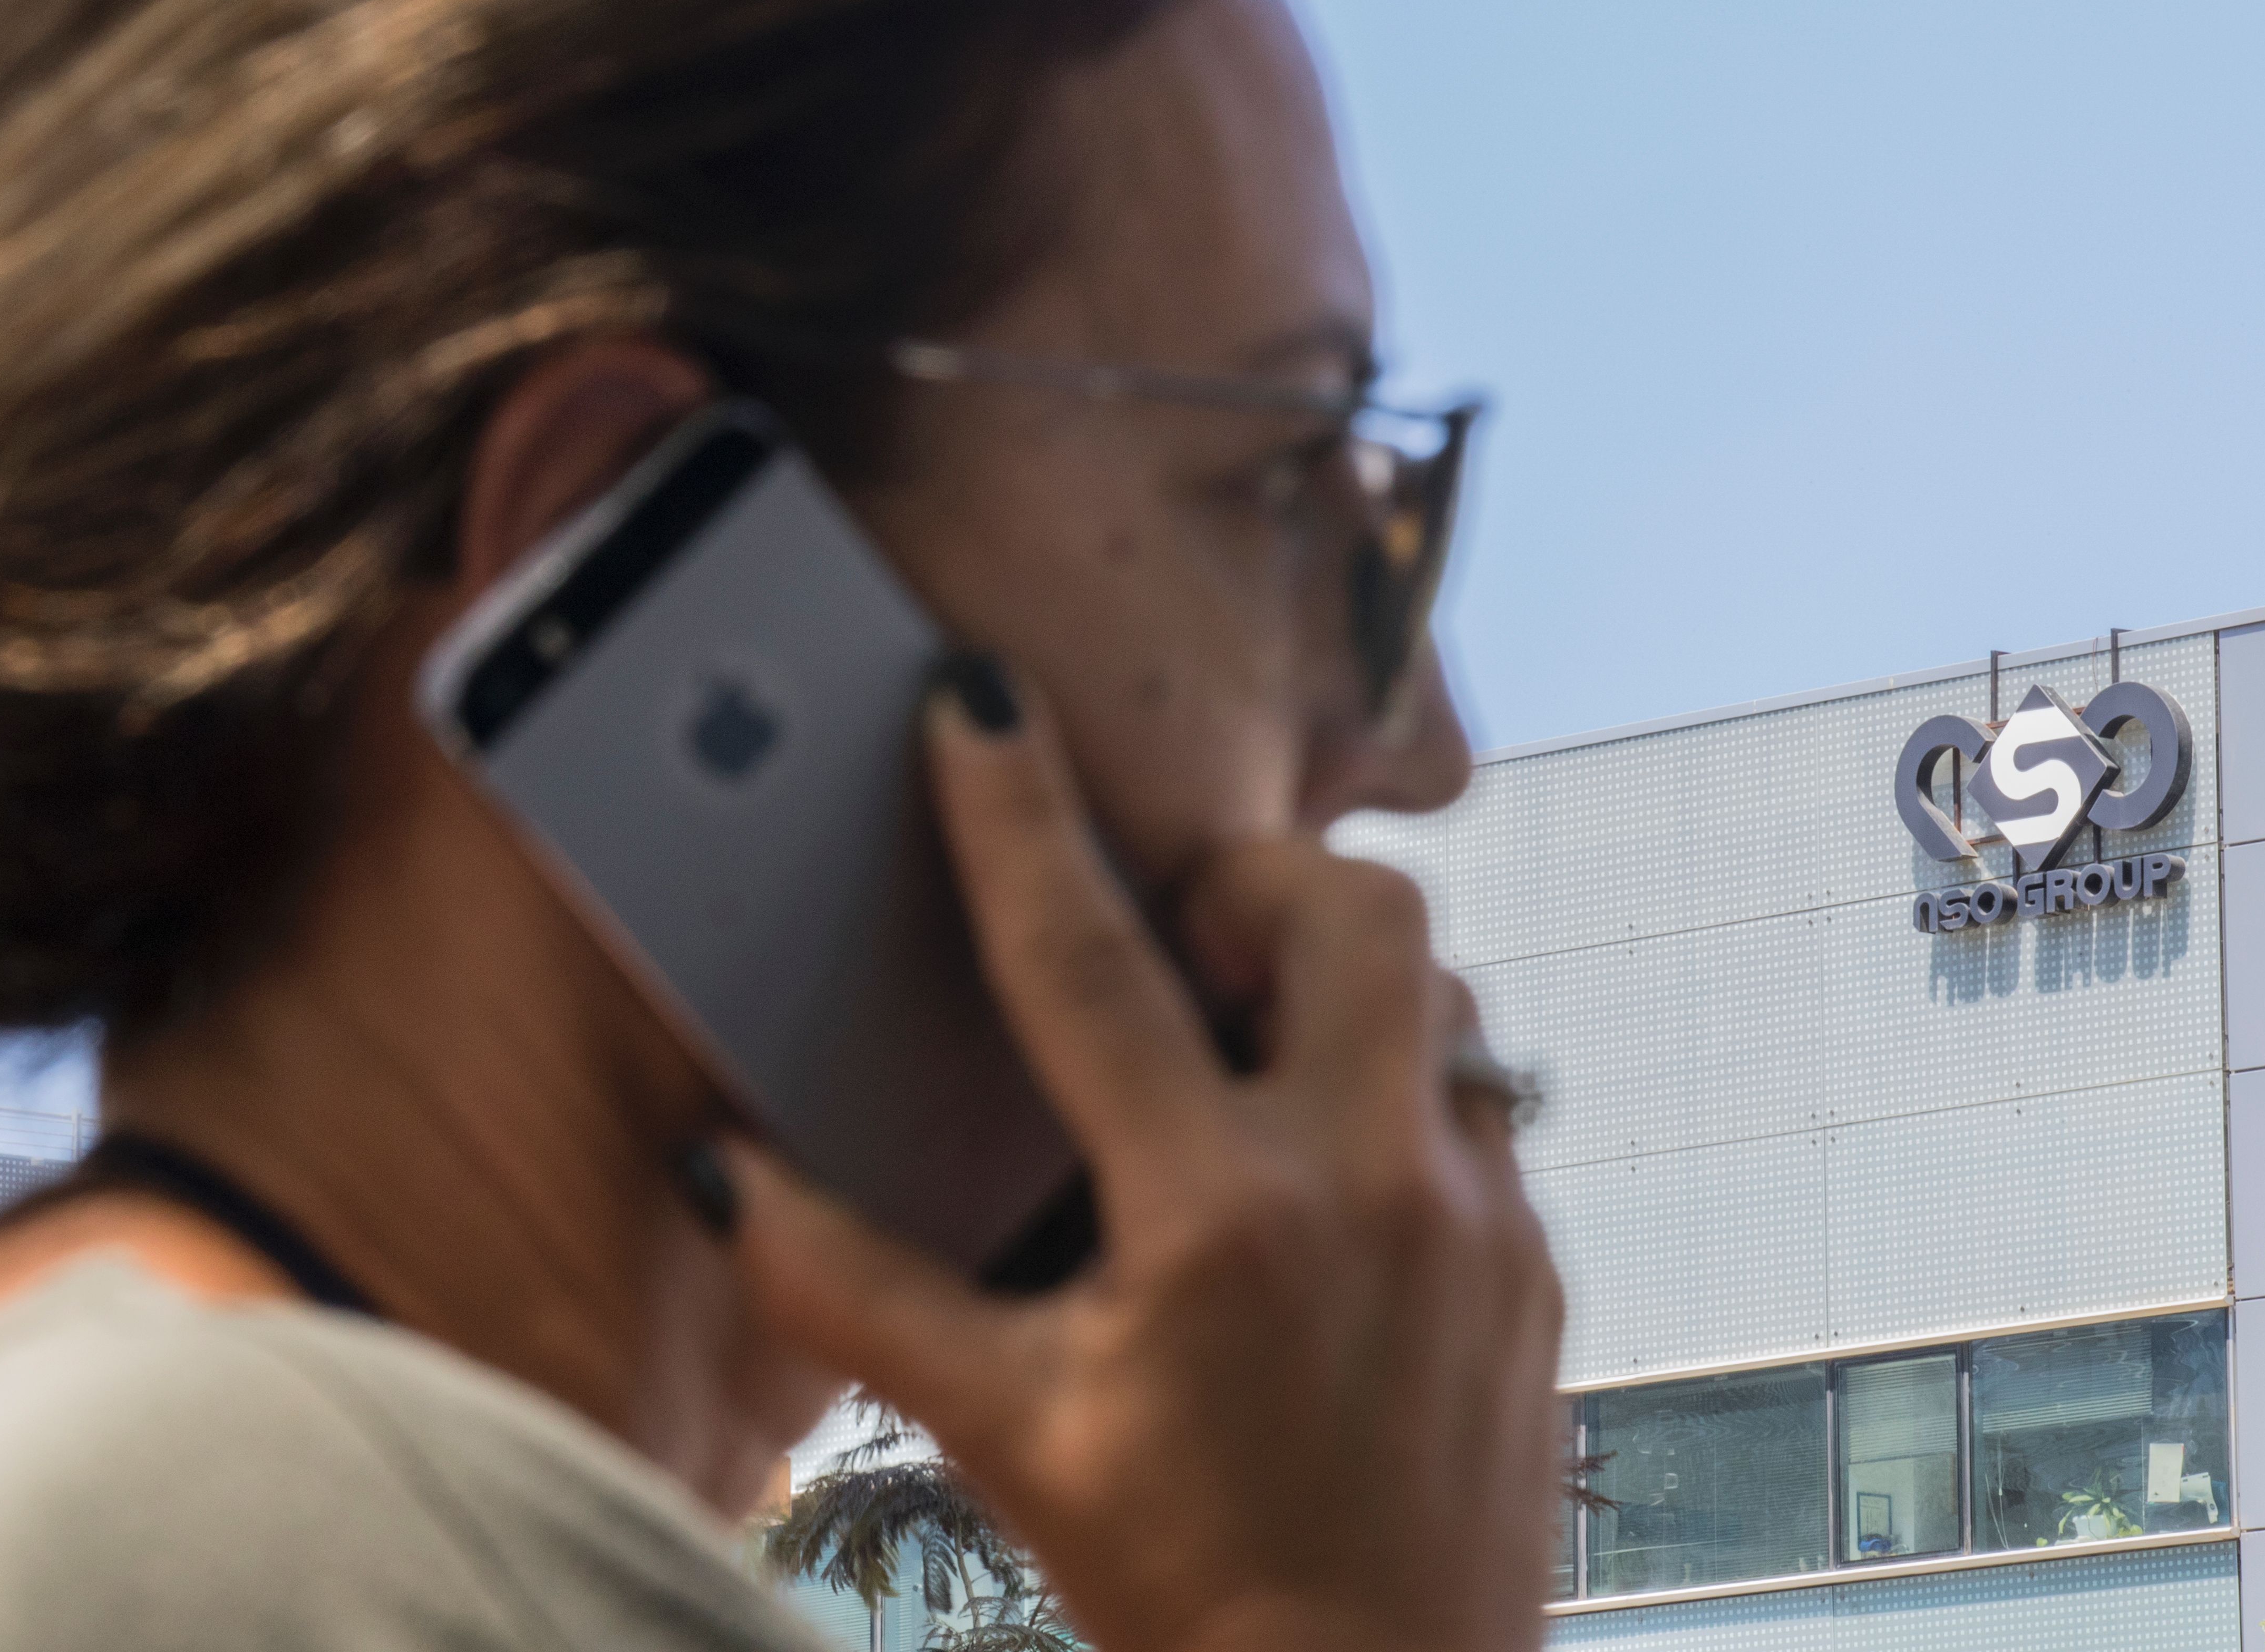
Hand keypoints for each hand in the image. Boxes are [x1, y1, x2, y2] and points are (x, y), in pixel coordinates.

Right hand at [730, 663, 1563, 1651]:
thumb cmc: (1189, 1584)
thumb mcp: (1009, 1432)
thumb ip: (859, 1290)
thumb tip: (726, 1178)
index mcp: (1216, 1219)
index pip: (1087, 965)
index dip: (1014, 817)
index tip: (980, 701)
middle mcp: (1371, 1189)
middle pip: (1347, 907)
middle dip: (1253, 877)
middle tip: (1179, 939)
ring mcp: (1480, 1217)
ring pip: (1439, 986)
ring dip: (1341, 982)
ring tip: (1252, 1052)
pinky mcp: (1537, 1258)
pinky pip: (1478, 1098)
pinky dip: (1396, 1089)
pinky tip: (1327, 1171)